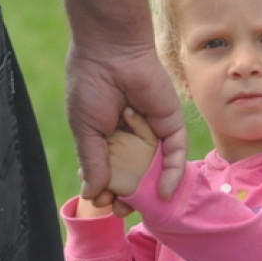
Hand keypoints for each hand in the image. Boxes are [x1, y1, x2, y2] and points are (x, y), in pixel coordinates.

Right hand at [66, 43, 186, 207]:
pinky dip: (173, 174)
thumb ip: (92, 162)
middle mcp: (131, 137)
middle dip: (127, 194)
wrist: (110, 52)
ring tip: (135, 207)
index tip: (100, 200)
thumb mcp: (86, 130)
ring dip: (148, 190)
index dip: (105, 188)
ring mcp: (152, 132)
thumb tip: (92, 194)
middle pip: (134, 174)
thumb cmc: (91, 85)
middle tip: (119, 209)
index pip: (109, 171)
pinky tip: (164, 193)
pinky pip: (176, 154)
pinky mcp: (170, 124)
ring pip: (154, 169)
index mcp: (107, 137)